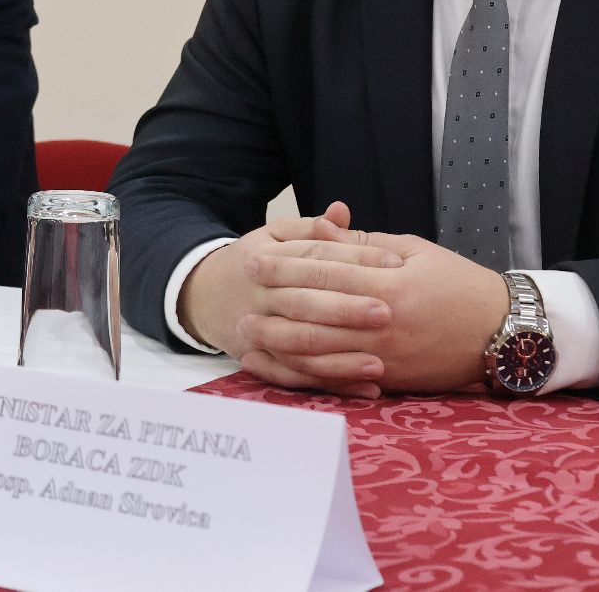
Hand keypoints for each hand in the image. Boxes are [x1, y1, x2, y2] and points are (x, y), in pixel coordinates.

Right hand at [178, 202, 403, 397]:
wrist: (204, 294)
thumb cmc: (255, 262)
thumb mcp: (275, 235)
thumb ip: (311, 227)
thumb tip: (342, 211)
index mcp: (267, 257)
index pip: (316, 256)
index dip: (356, 258)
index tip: (395, 264)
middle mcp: (259, 294)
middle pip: (304, 301)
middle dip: (345, 308)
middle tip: (386, 312)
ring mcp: (256, 329)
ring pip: (297, 344)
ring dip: (338, 356)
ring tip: (379, 363)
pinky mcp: (257, 358)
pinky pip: (294, 376)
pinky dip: (329, 384)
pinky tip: (363, 388)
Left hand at [238, 220, 509, 394]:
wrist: (502, 333)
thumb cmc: (458, 285)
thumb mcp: (416, 252)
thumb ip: (366, 246)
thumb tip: (324, 232)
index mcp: (389, 284)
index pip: (327, 273)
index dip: (286, 265)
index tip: (255, 257)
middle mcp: (383, 323)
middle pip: (315, 312)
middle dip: (273, 300)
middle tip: (241, 288)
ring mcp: (384, 356)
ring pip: (320, 350)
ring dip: (278, 341)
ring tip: (246, 331)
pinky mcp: (388, 381)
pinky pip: (337, 378)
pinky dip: (304, 374)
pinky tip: (278, 366)